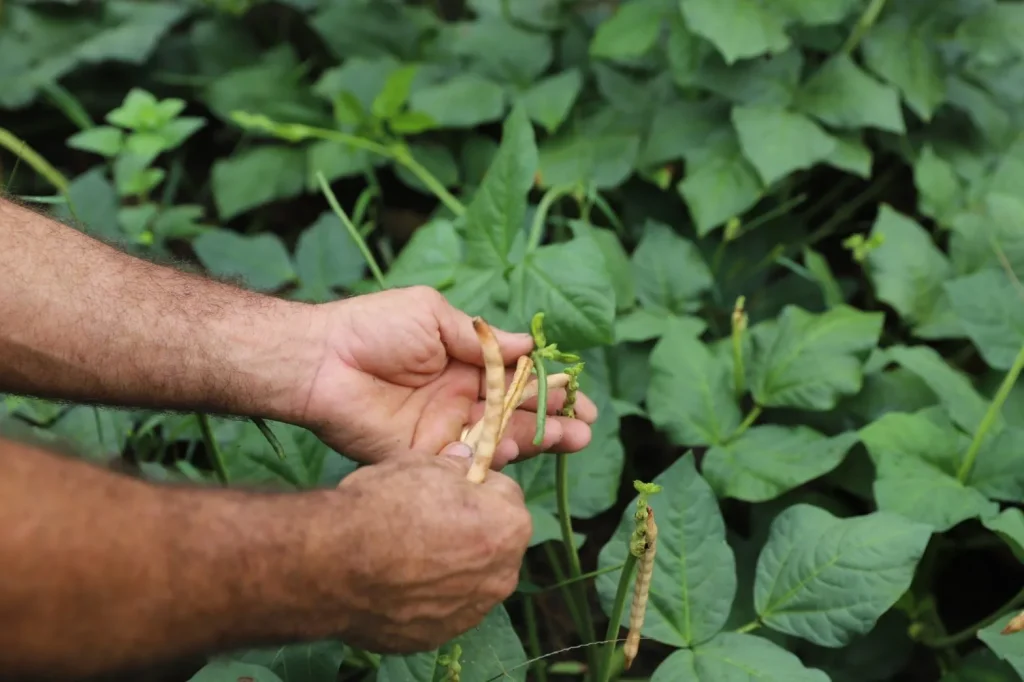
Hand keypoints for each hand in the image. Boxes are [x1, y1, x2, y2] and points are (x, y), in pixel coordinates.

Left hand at [296, 286, 597, 465]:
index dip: (550, 385)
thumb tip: (528, 348)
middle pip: (518, 413)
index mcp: (466, 363)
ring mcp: (447, 429)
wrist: (322, 361)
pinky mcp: (427, 457)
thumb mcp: (432, 315)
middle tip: (585, 425)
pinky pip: (468, 463)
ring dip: (538, 439)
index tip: (580, 392)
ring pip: (502, 439)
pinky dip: (496, 459)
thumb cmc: (372, 328)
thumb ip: (481, 337)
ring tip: (573, 439)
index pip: (518, 378)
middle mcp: (462, 399)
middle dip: (555, 418)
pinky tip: (521, 450)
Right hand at [329, 443, 531, 651]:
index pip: (504, 494)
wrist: (335, 563)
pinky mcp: (439, 636)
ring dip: (450, 567)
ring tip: (407, 554)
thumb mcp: (423, 464)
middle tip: (426, 519)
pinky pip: (441, 609)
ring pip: (469, 579)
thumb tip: (465, 460)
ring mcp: (471, 612)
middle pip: (493, 542)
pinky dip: (426, 597)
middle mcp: (502, 575)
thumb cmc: (384, 506)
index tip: (447, 487)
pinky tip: (396, 583)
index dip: (474, 486)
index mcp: (509, 526)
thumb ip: (455, 466)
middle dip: (470, 529)